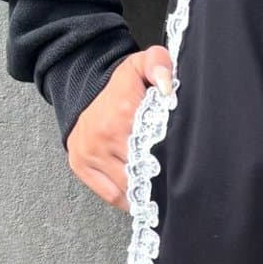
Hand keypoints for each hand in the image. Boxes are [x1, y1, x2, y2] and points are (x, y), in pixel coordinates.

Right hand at [66, 46, 175, 209]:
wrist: (83, 88)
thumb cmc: (121, 86)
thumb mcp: (142, 66)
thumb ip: (159, 65)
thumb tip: (166, 86)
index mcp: (123, 113)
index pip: (156, 150)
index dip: (172, 161)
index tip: (182, 165)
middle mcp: (104, 135)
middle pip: (143, 173)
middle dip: (160, 179)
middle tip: (174, 180)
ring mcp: (90, 153)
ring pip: (128, 188)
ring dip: (145, 191)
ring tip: (158, 187)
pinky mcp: (80, 165)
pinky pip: (111, 195)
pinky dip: (127, 198)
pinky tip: (140, 192)